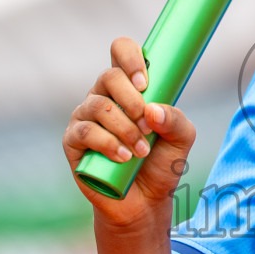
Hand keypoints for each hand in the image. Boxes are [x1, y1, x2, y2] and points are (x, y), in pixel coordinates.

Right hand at [63, 36, 196, 227]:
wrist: (145, 202)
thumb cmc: (161, 164)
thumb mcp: (181, 139)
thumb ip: (175, 120)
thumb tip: (152, 111)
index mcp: (128, 87)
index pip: (120, 51)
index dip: (130, 57)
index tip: (146, 82)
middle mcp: (103, 96)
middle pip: (109, 77)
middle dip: (132, 100)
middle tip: (148, 126)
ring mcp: (85, 117)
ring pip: (99, 106)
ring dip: (124, 128)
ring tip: (141, 151)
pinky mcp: (73, 141)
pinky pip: (85, 132)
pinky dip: (107, 144)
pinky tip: (123, 157)